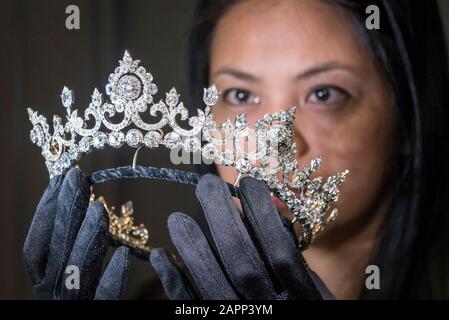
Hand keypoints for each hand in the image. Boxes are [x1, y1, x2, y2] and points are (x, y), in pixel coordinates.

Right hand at [23, 168, 129, 299]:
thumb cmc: (91, 299)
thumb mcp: (79, 270)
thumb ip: (74, 244)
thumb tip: (80, 202)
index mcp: (46, 284)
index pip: (35, 249)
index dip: (43, 214)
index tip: (58, 179)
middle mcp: (52, 298)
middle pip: (54, 256)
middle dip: (64, 215)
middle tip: (77, 179)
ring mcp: (73, 310)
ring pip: (74, 277)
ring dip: (85, 240)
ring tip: (99, 210)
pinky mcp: (96, 319)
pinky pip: (102, 303)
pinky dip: (110, 280)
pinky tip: (123, 256)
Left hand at [150, 174, 333, 299]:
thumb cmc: (298, 307)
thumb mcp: (310, 286)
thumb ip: (292, 249)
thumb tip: (272, 202)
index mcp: (301, 297)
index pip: (281, 251)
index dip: (263, 215)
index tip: (248, 183)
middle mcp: (269, 310)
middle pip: (242, 261)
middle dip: (222, 218)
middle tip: (207, 185)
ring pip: (213, 283)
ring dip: (193, 247)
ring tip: (176, 217)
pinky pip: (190, 307)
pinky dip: (174, 281)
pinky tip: (160, 256)